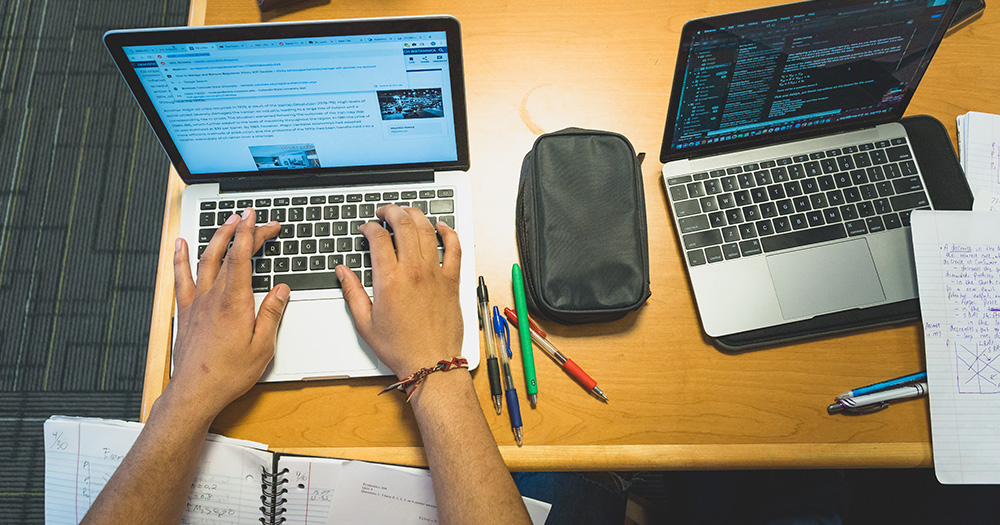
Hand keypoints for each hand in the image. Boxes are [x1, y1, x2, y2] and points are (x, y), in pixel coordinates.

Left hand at [169, 208, 288, 418]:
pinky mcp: (185, 311)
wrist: (195, 391)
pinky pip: (181, 277)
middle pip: (227, 253)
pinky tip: (181, 244)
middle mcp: (213, 297)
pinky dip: (181, 257)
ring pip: (204, 259)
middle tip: (251, 217)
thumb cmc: (228, 374)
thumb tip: (281, 290)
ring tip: (226, 221)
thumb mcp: (262, 347)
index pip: (242, 257)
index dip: (250, 233)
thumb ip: (271, 314)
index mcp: (235, 303)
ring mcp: (196, 302)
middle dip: (240, 230)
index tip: (256, 217)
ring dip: (216, 237)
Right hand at [338, 205, 462, 379]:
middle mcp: (413, 271)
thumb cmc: (399, 347)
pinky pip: (455, 248)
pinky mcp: (452, 280)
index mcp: (389, 280)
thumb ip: (352, 292)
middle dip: (391, 211)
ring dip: (415, 214)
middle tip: (384, 211)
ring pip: (427, 230)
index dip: (369, 227)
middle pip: (403, 224)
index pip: (378, 237)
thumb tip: (342, 271)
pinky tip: (441, 226)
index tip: (365, 229)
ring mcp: (435, 274)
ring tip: (406, 212)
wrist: (431, 363)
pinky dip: (449, 232)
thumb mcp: (365, 322)